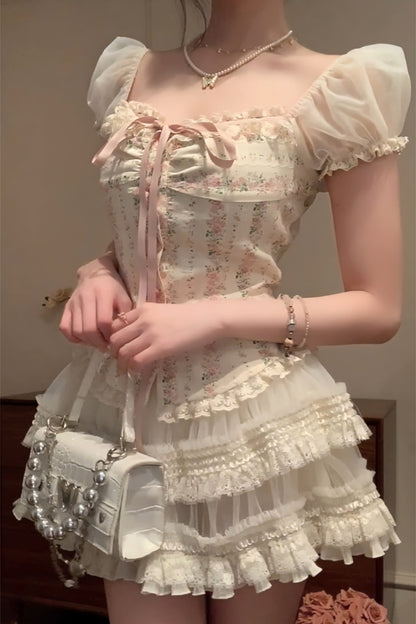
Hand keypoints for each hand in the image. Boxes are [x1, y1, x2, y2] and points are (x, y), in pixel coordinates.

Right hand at [59, 255, 132, 351]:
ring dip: (87, 342)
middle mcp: (85, 298)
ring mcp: (73, 303)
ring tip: (96, 343)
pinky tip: (83, 339)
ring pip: (76, 330)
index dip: (109, 335)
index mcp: (102, 294)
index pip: (103, 321)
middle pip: (88, 329)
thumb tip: (121, 334)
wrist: (95, 273)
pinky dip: (73, 338)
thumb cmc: (113, 288)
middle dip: (98, 342)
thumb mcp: (124, 298)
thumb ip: (125, 315)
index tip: (114, 339)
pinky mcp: (66, 308)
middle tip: (105, 346)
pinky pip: (64, 328)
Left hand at [109, 300, 224, 372]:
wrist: (207, 318)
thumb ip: (146, 320)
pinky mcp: (161, 347)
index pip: (116, 324)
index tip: (117, 347)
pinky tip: (137, 370)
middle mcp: (143, 320)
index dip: (113, 338)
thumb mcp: (162, 311)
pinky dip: (134, 368)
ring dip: (122, 363)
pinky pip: (137, 361)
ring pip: (123, 351)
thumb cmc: (188, 315)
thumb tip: (133, 335)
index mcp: (142, 309)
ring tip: (125, 369)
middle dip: (114, 352)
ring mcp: (151, 334)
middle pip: (115, 339)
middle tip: (119, 361)